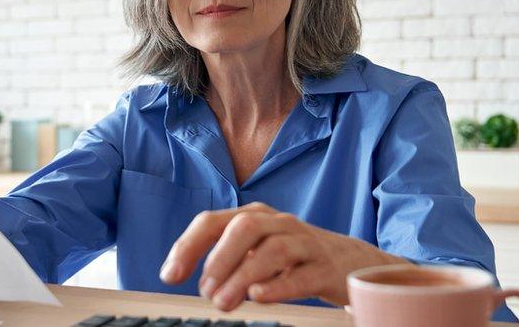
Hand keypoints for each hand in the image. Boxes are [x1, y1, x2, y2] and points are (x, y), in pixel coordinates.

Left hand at [159, 202, 409, 310]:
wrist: (349, 261)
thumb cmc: (292, 257)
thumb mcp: (255, 250)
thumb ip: (224, 259)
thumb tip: (189, 278)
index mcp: (254, 216)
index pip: (213, 221)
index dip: (188, 246)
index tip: (169, 275)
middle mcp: (278, 223)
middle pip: (245, 227)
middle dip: (219, 258)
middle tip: (204, 291)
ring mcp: (305, 243)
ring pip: (274, 249)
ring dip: (244, 275)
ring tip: (224, 302)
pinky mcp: (325, 267)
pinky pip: (302, 273)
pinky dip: (279, 285)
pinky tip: (259, 296)